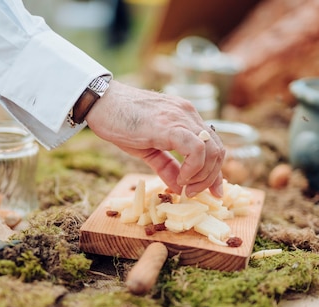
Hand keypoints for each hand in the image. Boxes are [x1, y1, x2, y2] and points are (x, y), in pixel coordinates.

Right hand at [85, 81, 225, 196]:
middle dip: (211, 177)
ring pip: (212, 150)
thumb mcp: (148, 149)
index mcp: (186, 118)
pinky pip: (195, 149)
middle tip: (194, 193)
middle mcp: (189, 115)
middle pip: (218, 149)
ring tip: (186, 187)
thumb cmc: (120, 122)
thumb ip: (166, 166)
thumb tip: (181, 188)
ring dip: (203, 176)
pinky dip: (193, 169)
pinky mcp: (169, 126)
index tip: (213, 191)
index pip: (213, 145)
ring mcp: (181, 118)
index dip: (216, 171)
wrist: (100, 103)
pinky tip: (180, 179)